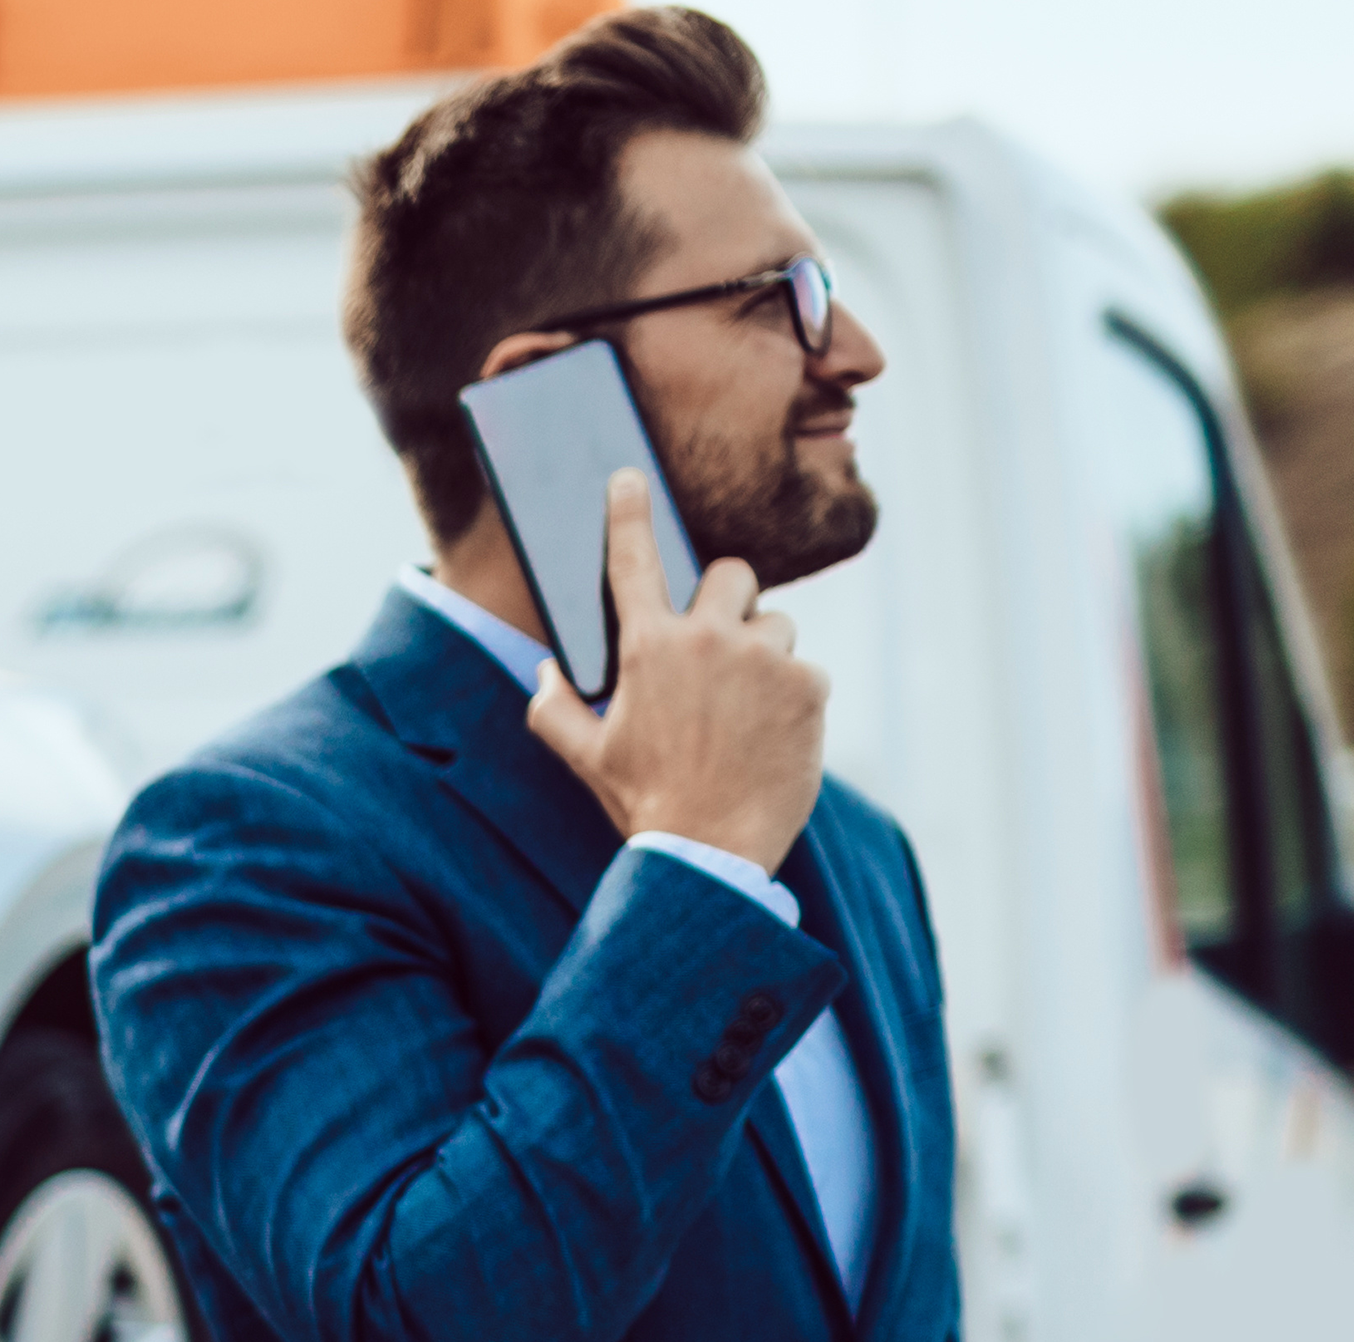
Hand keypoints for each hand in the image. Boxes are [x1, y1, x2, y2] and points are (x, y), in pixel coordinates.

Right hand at [525, 473, 823, 871]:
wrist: (710, 853)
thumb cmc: (645, 803)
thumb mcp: (586, 758)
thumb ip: (552, 709)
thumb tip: (544, 673)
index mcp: (646, 648)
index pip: (633, 561)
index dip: (628, 513)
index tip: (630, 477)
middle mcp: (707, 639)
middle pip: (731, 573)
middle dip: (726, 603)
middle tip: (718, 649)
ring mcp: (763, 659)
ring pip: (775, 624)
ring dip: (763, 656)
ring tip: (744, 712)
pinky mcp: (809, 685)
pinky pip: (805, 670)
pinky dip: (791, 698)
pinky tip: (770, 736)